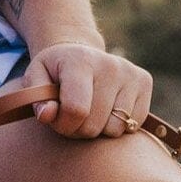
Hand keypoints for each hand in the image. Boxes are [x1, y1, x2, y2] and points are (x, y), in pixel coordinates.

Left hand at [27, 41, 153, 139]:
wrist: (80, 51)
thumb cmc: (55, 71)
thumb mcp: (36, 78)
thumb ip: (36, 98)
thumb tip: (47, 115)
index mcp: (80, 61)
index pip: (76, 109)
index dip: (63, 124)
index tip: (56, 119)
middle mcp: (110, 65)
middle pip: (94, 125)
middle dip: (78, 129)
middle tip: (72, 115)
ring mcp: (130, 73)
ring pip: (115, 129)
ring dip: (98, 130)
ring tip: (89, 111)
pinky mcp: (145, 82)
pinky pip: (132, 126)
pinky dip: (117, 125)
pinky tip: (107, 108)